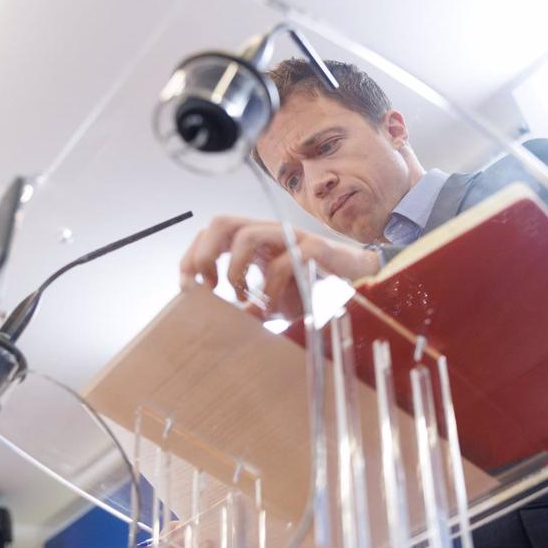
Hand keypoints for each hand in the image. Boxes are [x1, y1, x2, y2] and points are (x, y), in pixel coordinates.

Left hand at [179, 216, 378, 317]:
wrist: (358, 280)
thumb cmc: (311, 288)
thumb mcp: (271, 302)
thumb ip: (247, 308)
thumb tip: (223, 325)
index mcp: (253, 241)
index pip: (210, 234)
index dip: (192, 257)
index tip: (188, 287)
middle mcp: (268, 233)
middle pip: (222, 222)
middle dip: (205, 254)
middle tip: (209, 286)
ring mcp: (291, 237)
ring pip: (247, 235)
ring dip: (236, 271)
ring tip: (243, 298)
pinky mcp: (314, 248)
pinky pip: (283, 262)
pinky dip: (271, 289)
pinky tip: (273, 308)